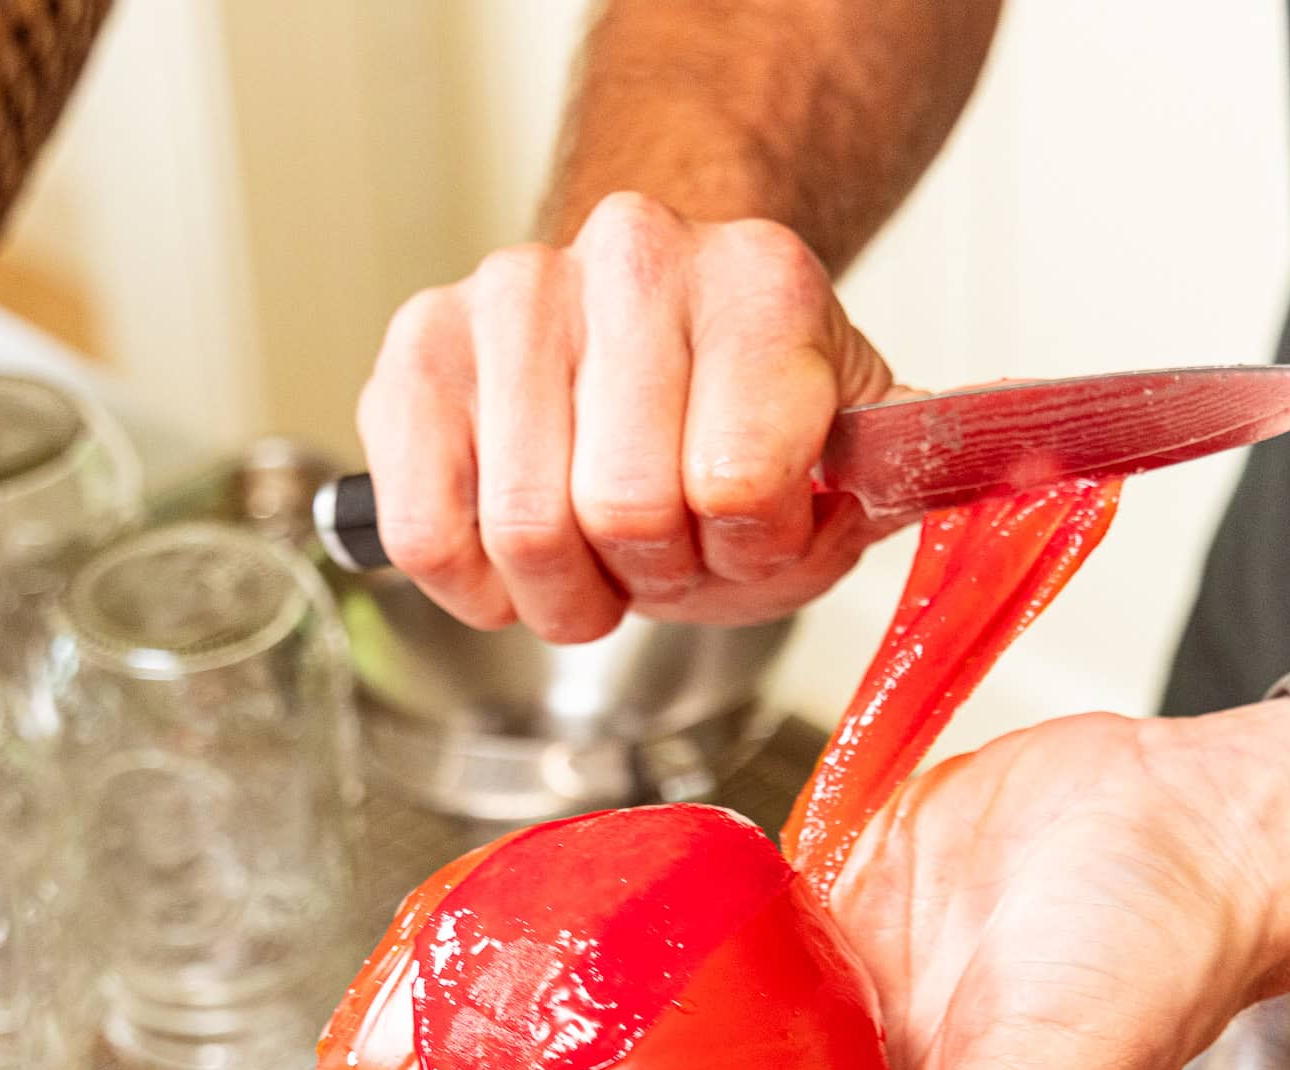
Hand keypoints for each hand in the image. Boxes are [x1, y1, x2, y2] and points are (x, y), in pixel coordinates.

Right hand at [356, 195, 894, 640]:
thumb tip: (844, 514)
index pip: (739, 483)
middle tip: (666, 554)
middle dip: (654, 575)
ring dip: (568, 594)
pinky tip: (516, 562)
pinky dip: (476, 588)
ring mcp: (512, 293)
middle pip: (626, 512)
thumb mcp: (838, 461)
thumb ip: (870, 498)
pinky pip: (425, 533)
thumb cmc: (735, 421)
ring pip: (524, 530)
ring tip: (595, 560)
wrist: (651, 340)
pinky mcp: (418, 349)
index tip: (755, 533)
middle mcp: (634, 256)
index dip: (750, 552)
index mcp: (759, 281)